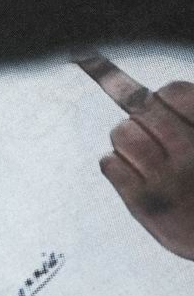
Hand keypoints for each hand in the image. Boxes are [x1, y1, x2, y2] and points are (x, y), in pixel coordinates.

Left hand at [77, 53, 193, 259]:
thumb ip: (187, 118)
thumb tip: (141, 92)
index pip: (173, 92)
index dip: (164, 99)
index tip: (164, 109)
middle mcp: (193, 154)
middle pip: (142, 108)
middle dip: (143, 117)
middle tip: (155, 136)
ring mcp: (168, 180)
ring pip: (122, 133)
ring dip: (127, 140)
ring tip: (147, 159)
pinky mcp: (145, 203)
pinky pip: (109, 162)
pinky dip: (116, 166)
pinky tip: (135, 178)